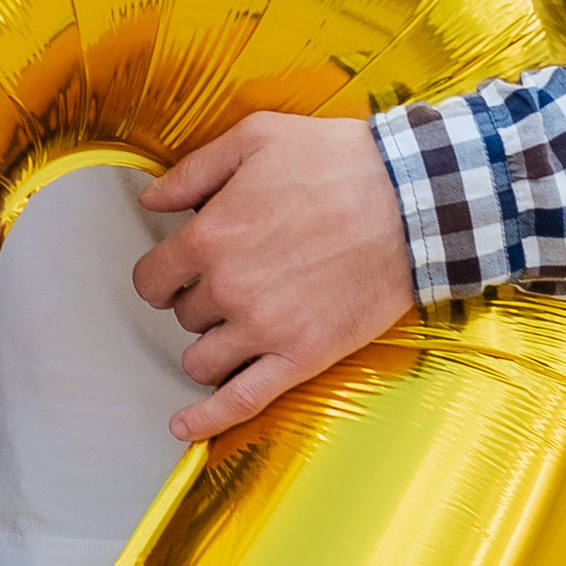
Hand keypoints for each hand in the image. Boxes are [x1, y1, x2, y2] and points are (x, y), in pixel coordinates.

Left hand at [131, 114, 416, 442]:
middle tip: (233, 281)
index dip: (162, 274)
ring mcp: (264, 329)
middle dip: (198, 300)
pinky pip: (239, 401)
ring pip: (201, 359)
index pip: (151, 278)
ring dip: (210, 345)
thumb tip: (150, 198)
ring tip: (235, 325)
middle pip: (183, 315)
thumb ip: (193, 171)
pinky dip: (204, 420)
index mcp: (209, 236)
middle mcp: (228, 288)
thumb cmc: (338, 162)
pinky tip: (181, 427)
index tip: (179, 270)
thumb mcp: (256, 138)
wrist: (415, 201)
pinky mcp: (302, 356)